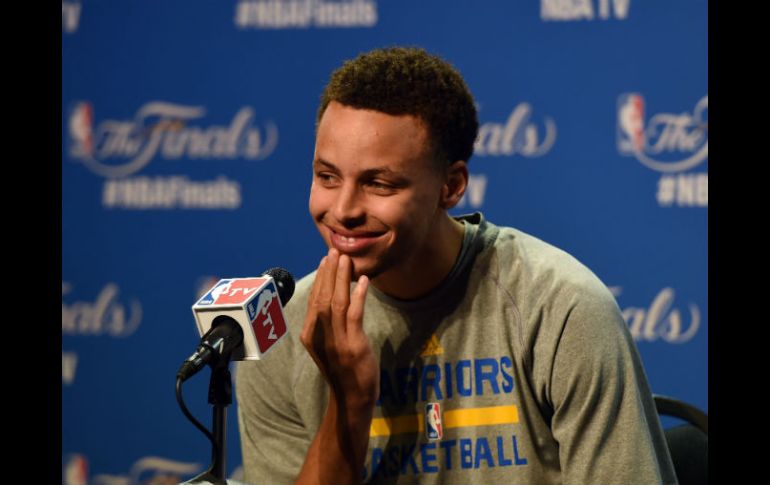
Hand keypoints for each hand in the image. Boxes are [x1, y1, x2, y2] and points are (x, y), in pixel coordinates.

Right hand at [300, 248, 378, 407]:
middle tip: (335, 251)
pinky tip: (363, 281)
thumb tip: (331, 297)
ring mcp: (336, 342)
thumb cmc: (342, 369)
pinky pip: (354, 316)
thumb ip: (326, 323)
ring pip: (336, 303)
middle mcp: (319, 336)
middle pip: (323, 297)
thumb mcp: (327, 344)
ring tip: (346, 260)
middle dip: (329, 273)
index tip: (326, 260)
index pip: (314, 299)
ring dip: (341, 279)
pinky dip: (358, 296)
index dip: (320, 278)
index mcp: (309, 334)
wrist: (351, 398)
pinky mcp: (353, 347)